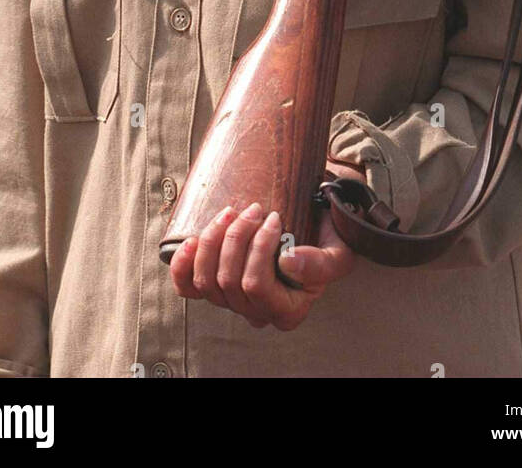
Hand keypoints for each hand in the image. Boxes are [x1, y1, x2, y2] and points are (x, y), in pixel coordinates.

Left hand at [169, 187, 356, 331]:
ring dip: (214, 240)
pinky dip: (183, 264)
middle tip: (255, 209)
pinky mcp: (211, 282)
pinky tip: (193, 240)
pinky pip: (186, 287)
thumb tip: (288, 263)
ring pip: (206, 281)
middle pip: (228, 281)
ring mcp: (231, 299)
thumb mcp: (338, 251)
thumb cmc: (324, 236)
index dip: (259, 250)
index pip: (257, 288)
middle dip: (237, 237)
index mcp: (287, 311)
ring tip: (232, 212)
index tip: (275, 217)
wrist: (312, 221)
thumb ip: (322, 264)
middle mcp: (256, 312)